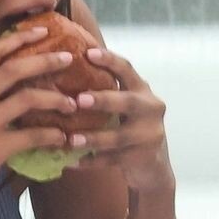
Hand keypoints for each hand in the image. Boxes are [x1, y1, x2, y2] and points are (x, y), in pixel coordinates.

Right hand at [0, 26, 77, 218]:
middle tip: (68, 59)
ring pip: (26, 98)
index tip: (41, 30)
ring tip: (72, 104)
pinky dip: (51, 135)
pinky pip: (31, 135)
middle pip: (13, 68)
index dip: (18, 38)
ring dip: (55, 99)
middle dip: (45, 60)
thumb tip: (8, 93)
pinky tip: (63, 139)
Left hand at [65, 46, 172, 194]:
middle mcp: (150, 109)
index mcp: (143, 90)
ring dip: (94, 138)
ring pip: (119, 136)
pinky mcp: (142, 158)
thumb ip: (107, 90)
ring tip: (71, 140)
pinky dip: (92, 161)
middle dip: (104, 100)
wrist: (153, 165)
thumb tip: (65, 70)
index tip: (88, 53)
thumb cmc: (130, 126)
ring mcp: (149, 135)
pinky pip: (113, 160)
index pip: (127, 70)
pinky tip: (72, 162)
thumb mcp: (126, 104)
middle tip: (79, 100)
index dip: (109, 61)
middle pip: (128, 102)